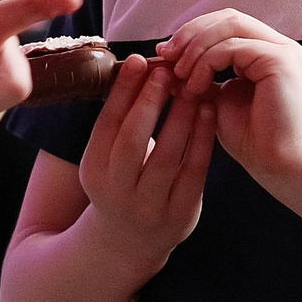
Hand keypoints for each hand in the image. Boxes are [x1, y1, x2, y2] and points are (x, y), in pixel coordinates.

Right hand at [79, 56, 214, 265]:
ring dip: (181, 115)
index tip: (139, 59)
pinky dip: (202, 138)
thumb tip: (141, 63)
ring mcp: (149, 207)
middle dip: (149, 100)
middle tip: (167, 69)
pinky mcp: (180, 215)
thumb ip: (122, 119)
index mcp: (93, 171)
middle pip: (133, 139)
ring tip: (192, 85)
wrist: (130, 241)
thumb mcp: (109, 156)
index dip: (123, 90)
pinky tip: (209, 111)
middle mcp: (117, 192)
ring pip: (167, 155)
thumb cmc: (124, 180)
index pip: (106, 124)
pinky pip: (194, 171)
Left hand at [160, 10, 301, 188]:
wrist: (281, 167)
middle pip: (228, 17)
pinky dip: (207, 62)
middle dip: (191, 33)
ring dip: (196, 48)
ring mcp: (283, 50)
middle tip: (165, 54)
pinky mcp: (280, 60)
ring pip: (230, 26)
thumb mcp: (217, 99)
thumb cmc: (252, 141)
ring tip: (179, 74)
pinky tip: (195, 86)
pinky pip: (233, 47)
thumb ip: (201, 75)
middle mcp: (279, 46)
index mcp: (267, 52)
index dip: (193, 33)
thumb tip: (166, 59)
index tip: (164, 53)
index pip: (227, 24)